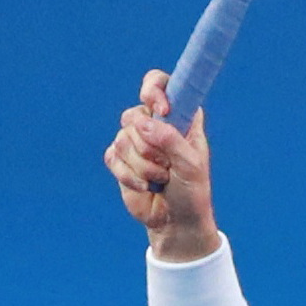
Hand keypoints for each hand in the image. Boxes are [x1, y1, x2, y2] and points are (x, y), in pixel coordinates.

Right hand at [103, 69, 217, 258]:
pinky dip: (128, 175)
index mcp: (179, 116)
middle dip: (149, 145)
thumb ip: (171, 139)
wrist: (177, 222)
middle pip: (133, 114)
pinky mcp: (120, 160)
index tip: (162, 110)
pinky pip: (112, 157)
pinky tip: (145, 186)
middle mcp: (155, 124)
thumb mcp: (191, 164)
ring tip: (161, 178)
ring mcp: (136, 141)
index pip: (159, 84)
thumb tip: (143, 124)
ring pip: (123, 139)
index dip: (154, 91)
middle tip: (167, 164)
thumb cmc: (192, 191)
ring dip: (143, 166)